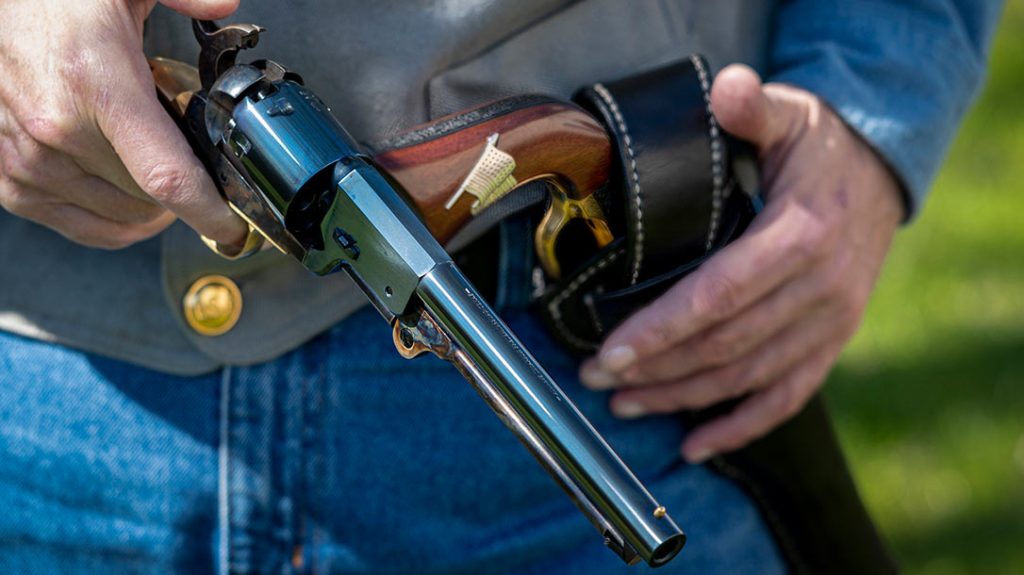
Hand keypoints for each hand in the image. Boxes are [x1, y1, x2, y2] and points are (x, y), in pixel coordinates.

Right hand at [0, 0, 245, 248]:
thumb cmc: (54, 1)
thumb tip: (223, 5)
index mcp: (97, 87)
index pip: (166, 176)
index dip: (208, 211)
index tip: (233, 228)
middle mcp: (56, 130)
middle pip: (150, 201)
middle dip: (183, 194)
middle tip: (191, 163)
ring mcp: (27, 160)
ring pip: (118, 219)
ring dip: (149, 209)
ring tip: (156, 172)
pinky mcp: (7, 180)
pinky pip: (78, 227)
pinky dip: (111, 222)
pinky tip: (126, 197)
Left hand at [579, 64, 904, 462]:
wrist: (880, 175)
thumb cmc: (819, 146)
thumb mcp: (790, 113)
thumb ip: (753, 107)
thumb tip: (726, 90)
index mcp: (802, 236)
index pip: (720, 296)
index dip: (663, 330)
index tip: (610, 354)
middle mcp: (821, 289)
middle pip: (726, 346)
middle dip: (656, 369)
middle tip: (597, 381)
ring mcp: (830, 323)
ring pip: (748, 377)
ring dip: (684, 398)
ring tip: (626, 406)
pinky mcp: (830, 342)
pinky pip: (788, 396)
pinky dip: (742, 425)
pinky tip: (696, 445)